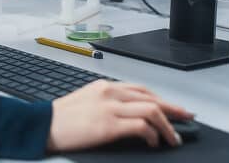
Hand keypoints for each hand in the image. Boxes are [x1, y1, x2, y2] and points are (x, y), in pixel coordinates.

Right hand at [47, 80, 191, 151]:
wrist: (42, 125)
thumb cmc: (60, 119)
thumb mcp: (86, 102)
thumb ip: (107, 103)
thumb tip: (129, 115)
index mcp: (105, 87)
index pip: (141, 90)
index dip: (162, 99)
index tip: (174, 108)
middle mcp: (110, 93)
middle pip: (151, 97)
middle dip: (173, 109)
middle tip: (186, 119)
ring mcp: (109, 108)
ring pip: (151, 110)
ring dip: (167, 125)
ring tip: (173, 138)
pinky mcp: (108, 125)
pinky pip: (141, 127)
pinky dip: (152, 134)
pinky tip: (153, 142)